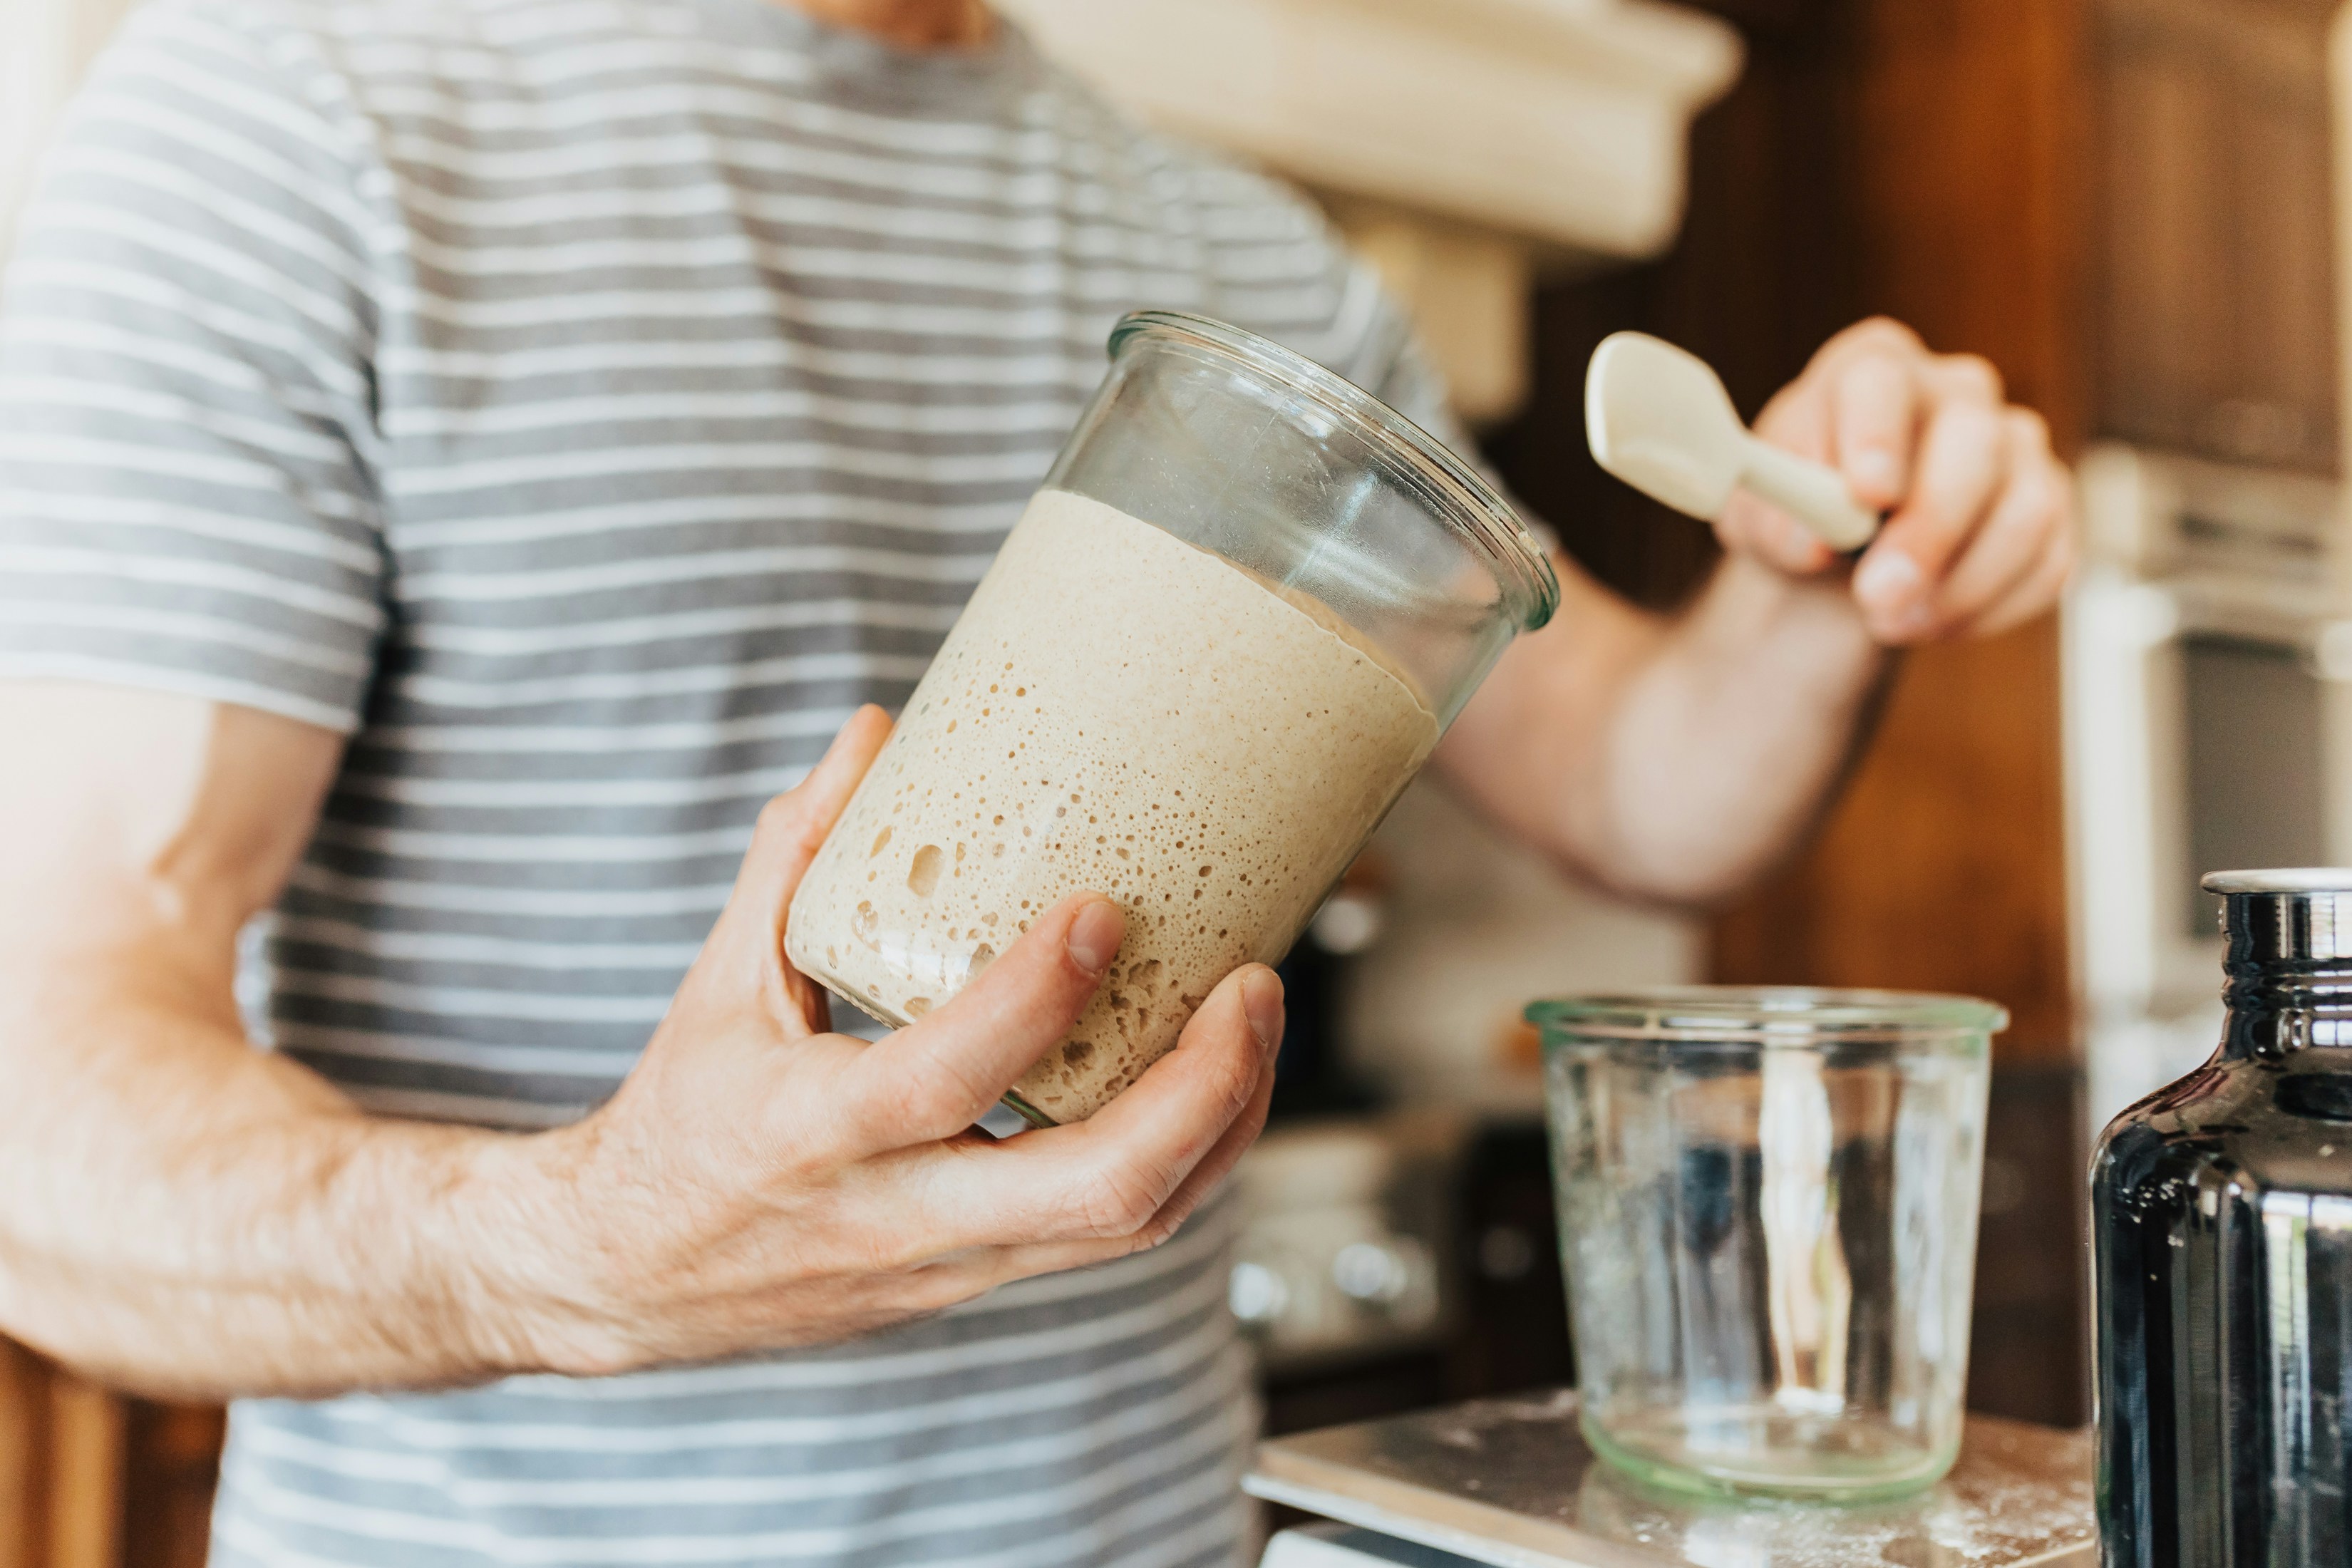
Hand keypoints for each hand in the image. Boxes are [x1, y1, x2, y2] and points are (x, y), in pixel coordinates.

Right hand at [509, 707, 1283, 1374]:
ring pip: (1132, 1224)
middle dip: (1204, 1089)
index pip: (946, 1075)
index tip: (1103, 912)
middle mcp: (898, 1215)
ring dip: (1222, 1124)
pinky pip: (1117, 1232)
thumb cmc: (683, 1121)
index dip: (1038, 997)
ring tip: (1258, 1019)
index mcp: (812, 1132)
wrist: (635, 1279)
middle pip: (1096, 1190)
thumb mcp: (719, 984)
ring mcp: (957, 1262)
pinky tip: (1216, 1079)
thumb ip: (793, 858)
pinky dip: (1190, 1157)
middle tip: (1255, 983)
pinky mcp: (989, 1278)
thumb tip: (869, 737)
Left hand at [1719, 317, 2075, 644]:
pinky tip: (1930, 622)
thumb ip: (1773, 519)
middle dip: (1928, 529)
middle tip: (1878, 596)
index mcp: (1872, 368)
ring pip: (2025, 508)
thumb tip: (1810, 539)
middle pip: (1972, 440)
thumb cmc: (1795, 519)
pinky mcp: (2049, 509)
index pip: (1881, 379)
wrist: (1833, 566)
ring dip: (1960, 584)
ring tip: (1891, 623)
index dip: (1877, 434)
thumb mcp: (1758, 518)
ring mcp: (2014, 448)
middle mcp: (1956, 393)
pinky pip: (2047, 561)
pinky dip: (1987, 607)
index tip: (1866, 494)